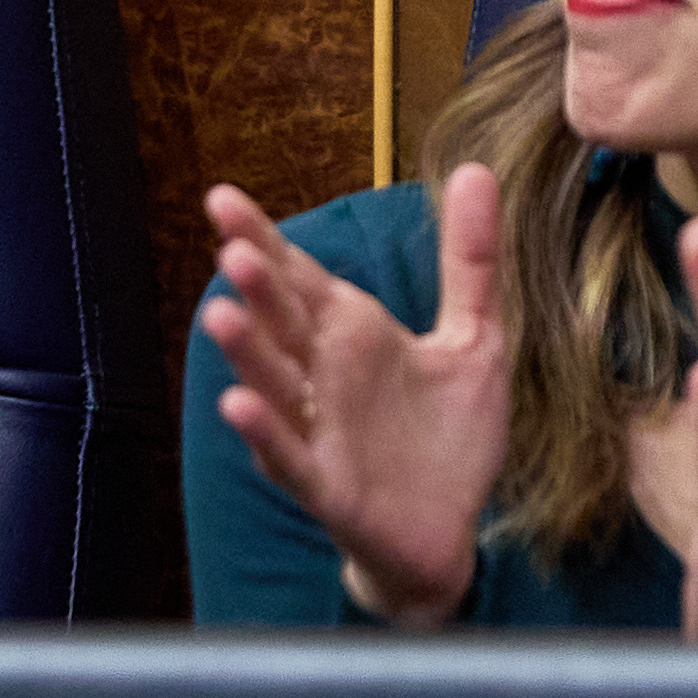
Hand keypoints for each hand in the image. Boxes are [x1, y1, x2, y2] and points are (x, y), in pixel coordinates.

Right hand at [199, 167, 510, 624]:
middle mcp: (323, 375)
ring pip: (272, 384)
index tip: (221, 197)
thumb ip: (470, 260)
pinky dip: (266, 433)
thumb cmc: (449, 435)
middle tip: (232, 249)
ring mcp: (318, 429)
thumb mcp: (476, 337)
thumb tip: (474, 168)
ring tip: (221, 316)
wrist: (453, 530)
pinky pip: (289, 456)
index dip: (261, 237)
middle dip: (256, 288)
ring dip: (247, 353)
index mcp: (351, 332)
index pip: (298, 276)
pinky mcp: (326, 484)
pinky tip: (241, 405)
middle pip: (280, 323)